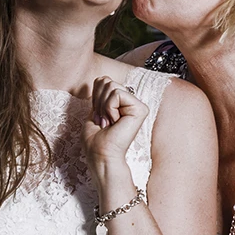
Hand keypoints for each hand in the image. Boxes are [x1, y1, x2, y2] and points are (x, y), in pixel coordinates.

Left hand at [82, 75, 148, 191]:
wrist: (101, 156)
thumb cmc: (96, 141)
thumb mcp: (95, 112)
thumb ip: (100, 95)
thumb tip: (101, 78)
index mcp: (121, 104)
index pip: (103, 81)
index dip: (94, 98)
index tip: (99, 117)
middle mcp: (131, 103)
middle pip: (106, 81)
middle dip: (98, 101)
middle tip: (104, 121)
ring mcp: (137, 105)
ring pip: (111, 86)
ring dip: (103, 106)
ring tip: (109, 123)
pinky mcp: (140, 109)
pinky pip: (117, 94)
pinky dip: (109, 108)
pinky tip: (114, 122)